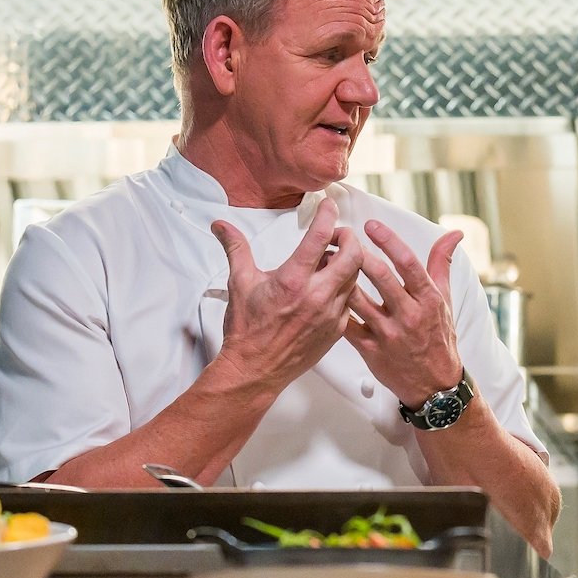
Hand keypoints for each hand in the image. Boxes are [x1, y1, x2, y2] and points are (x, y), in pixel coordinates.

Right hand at [210, 198, 363, 391]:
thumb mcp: (239, 283)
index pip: (321, 237)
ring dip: (348, 263)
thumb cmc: (247, 330)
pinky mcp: (337, 329)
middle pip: (354, 255)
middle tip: (335, 236)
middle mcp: (317, 296)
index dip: (328, 215)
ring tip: (328, 262)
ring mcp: (331, 314)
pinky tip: (329, 287)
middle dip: (349, 238)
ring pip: (356, 277)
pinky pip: (351, 300)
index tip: (328, 206)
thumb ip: (235, 248)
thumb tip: (221, 226)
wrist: (254, 370)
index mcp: (293, 281)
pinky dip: (345, 287)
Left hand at [345, 220, 464, 407]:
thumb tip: (453, 234)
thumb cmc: (438, 337)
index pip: (409, 263)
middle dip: (359, 254)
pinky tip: (326, 293)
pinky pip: (347, 326)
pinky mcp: (371, 351)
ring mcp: (389, 334)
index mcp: (428, 299)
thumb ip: (442, 264)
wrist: (434, 384)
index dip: (389, 241)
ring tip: (329, 261)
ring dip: (341, 278)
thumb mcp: (444, 299)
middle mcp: (409, 315)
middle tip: (344, 239)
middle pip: (380, 277)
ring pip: (358, 300)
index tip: (372, 225)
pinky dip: (335, 308)